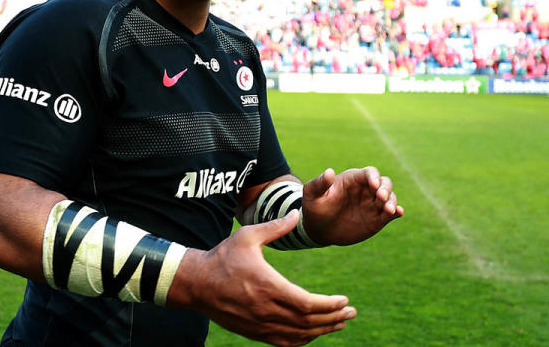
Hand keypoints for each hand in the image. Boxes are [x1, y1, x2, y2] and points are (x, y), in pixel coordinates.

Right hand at [168, 211, 354, 346]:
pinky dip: (304, 339)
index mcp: (267, 286)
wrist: (197, 283)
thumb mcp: (247, 236)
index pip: (307, 303)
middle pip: (308, 322)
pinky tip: (315, 332)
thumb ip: (275, 227)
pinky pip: (285, 342)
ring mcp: (260, 324)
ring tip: (340, 323)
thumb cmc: (223, 256)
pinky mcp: (254, 332)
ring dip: (323, 330)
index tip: (344, 300)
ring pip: (299, 335)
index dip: (329, 305)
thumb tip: (296, 213)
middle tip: (351, 312)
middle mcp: (265, 309)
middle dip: (334, 318)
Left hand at [302, 166, 403, 246]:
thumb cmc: (315, 207)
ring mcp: (373, 204)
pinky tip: (398, 213)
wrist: (319, 229)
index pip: (368, 173)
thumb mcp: (312, 195)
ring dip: (392, 201)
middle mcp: (366, 190)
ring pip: (390, 197)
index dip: (373, 177)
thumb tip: (329, 172)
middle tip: (381, 197)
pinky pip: (390, 213)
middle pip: (384, 183)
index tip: (373, 185)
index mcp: (352, 180)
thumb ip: (320, 183)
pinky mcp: (377, 218)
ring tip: (389, 210)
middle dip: (386, 188)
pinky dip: (397, 212)